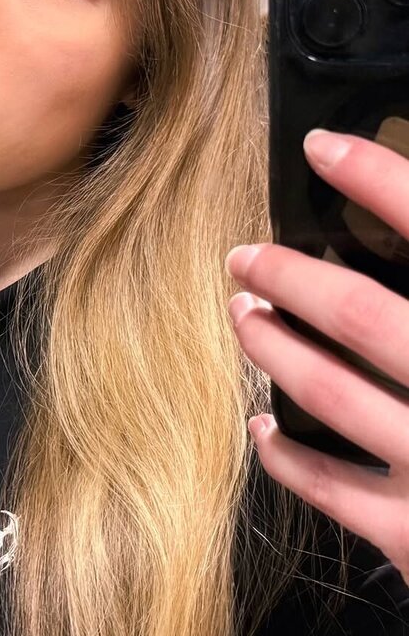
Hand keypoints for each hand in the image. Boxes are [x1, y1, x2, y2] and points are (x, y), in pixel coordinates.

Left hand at [225, 128, 408, 587]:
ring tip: (243, 312)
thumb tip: (406, 208)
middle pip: (360, 314)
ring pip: (329, 391)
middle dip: (290, 277)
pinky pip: (328, 486)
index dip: (376, 178)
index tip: (321, 149)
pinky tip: (263, 424)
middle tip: (245, 255)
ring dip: (273, 346)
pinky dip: (284, 453)